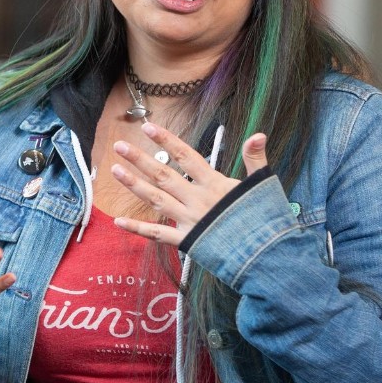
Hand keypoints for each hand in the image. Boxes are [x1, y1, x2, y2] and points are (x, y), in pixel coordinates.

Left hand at [109, 124, 268, 247]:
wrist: (267, 255)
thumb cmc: (266, 219)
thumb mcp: (262, 185)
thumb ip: (254, 158)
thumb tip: (258, 134)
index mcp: (214, 184)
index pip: (186, 156)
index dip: (167, 141)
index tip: (148, 127)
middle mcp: (197, 200)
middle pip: (163, 176)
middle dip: (140, 159)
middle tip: (119, 145)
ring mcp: (189, 220)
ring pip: (156, 200)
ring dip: (134, 185)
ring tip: (115, 170)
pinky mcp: (187, 241)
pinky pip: (158, 235)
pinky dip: (138, 229)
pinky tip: (118, 221)